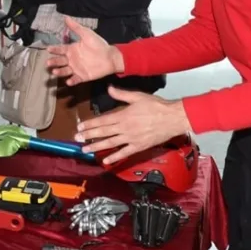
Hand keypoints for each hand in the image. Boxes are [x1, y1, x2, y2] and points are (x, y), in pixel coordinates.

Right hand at [45, 17, 123, 85]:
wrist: (110, 56)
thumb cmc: (98, 44)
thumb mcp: (87, 34)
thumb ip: (76, 28)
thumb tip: (66, 17)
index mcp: (72, 49)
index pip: (60, 49)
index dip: (54, 49)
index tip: (48, 49)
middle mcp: (72, 59)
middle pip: (60, 61)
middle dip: (53, 62)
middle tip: (48, 63)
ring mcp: (76, 68)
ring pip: (65, 71)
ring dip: (59, 72)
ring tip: (54, 72)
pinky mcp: (82, 76)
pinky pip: (75, 79)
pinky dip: (71, 81)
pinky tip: (68, 81)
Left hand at [75, 87, 191, 163]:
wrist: (173, 118)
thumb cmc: (157, 106)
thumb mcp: (138, 96)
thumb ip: (122, 94)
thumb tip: (109, 88)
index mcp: (123, 115)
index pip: (102, 120)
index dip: (90, 124)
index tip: (79, 127)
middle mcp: (125, 128)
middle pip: (103, 132)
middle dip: (89, 136)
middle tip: (77, 139)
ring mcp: (131, 138)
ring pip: (110, 143)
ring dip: (96, 147)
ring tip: (85, 150)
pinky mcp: (139, 146)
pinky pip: (125, 153)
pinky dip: (115, 157)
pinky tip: (105, 161)